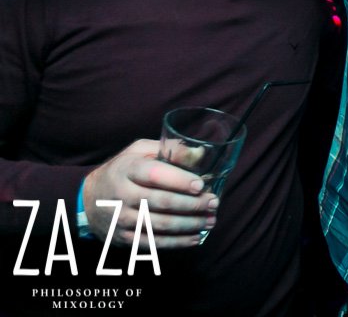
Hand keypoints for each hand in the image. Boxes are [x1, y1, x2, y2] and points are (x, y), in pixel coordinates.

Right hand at [82, 139, 216, 248]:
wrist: (88, 200)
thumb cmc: (123, 170)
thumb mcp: (139, 151)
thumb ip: (170, 149)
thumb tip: (202, 152)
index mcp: (127, 170)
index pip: (155, 175)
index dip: (180, 181)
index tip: (201, 185)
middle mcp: (122, 195)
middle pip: (162, 202)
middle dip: (193, 204)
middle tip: (214, 203)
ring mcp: (122, 219)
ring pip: (160, 225)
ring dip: (190, 224)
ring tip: (211, 220)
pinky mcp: (124, 238)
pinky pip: (154, 243)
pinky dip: (178, 242)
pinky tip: (196, 237)